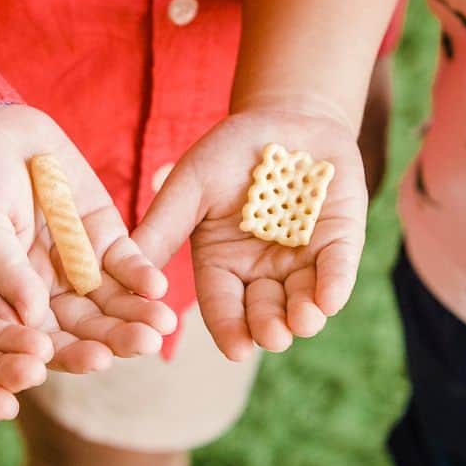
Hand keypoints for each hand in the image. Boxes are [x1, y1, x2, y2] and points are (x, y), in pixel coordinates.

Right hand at [0, 105, 175, 372]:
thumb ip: (4, 271)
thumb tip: (31, 319)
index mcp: (9, 304)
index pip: (43, 342)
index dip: (69, 354)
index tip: (95, 361)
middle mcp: (48, 294)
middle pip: (86, 326)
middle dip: (115, 337)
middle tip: (145, 345)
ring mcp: (79, 266)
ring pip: (113, 300)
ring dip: (138, 313)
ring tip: (162, 323)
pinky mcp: (104, 236)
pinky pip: (126, 262)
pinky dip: (141, 273)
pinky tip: (157, 285)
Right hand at [133, 101, 366, 360]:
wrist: (282, 115)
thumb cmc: (228, 151)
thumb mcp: (189, 185)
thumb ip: (164, 228)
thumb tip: (126, 273)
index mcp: (221, 262)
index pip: (222, 304)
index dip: (229, 328)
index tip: (236, 350)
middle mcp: (261, 269)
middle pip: (263, 311)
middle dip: (268, 327)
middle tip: (271, 337)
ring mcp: (302, 257)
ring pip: (303, 299)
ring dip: (304, 316)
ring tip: (301, 322)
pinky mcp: (339, 241)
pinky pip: (338, 269)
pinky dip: (334, 286)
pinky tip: (328, 299)